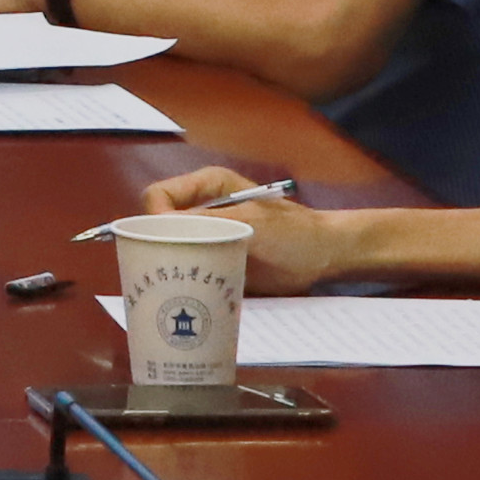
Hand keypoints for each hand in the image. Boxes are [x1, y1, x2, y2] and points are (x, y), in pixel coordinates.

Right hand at [139, 166, 354, 287]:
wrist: (325, 258)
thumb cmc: (293, 232)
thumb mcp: (251, 222)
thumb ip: (207, 220)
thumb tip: (162, 225)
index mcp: (206, 186)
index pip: (159, 196)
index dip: (154, 218)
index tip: (163, 243)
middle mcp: (201, 208)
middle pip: (159, 223)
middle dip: (158, 245)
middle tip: (165, 271)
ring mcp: (207, 235)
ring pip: (171, 246)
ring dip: (171, 265)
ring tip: (177, 286)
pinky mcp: (214, 258)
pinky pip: (188, 266)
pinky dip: (186, 279)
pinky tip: (190, 293)